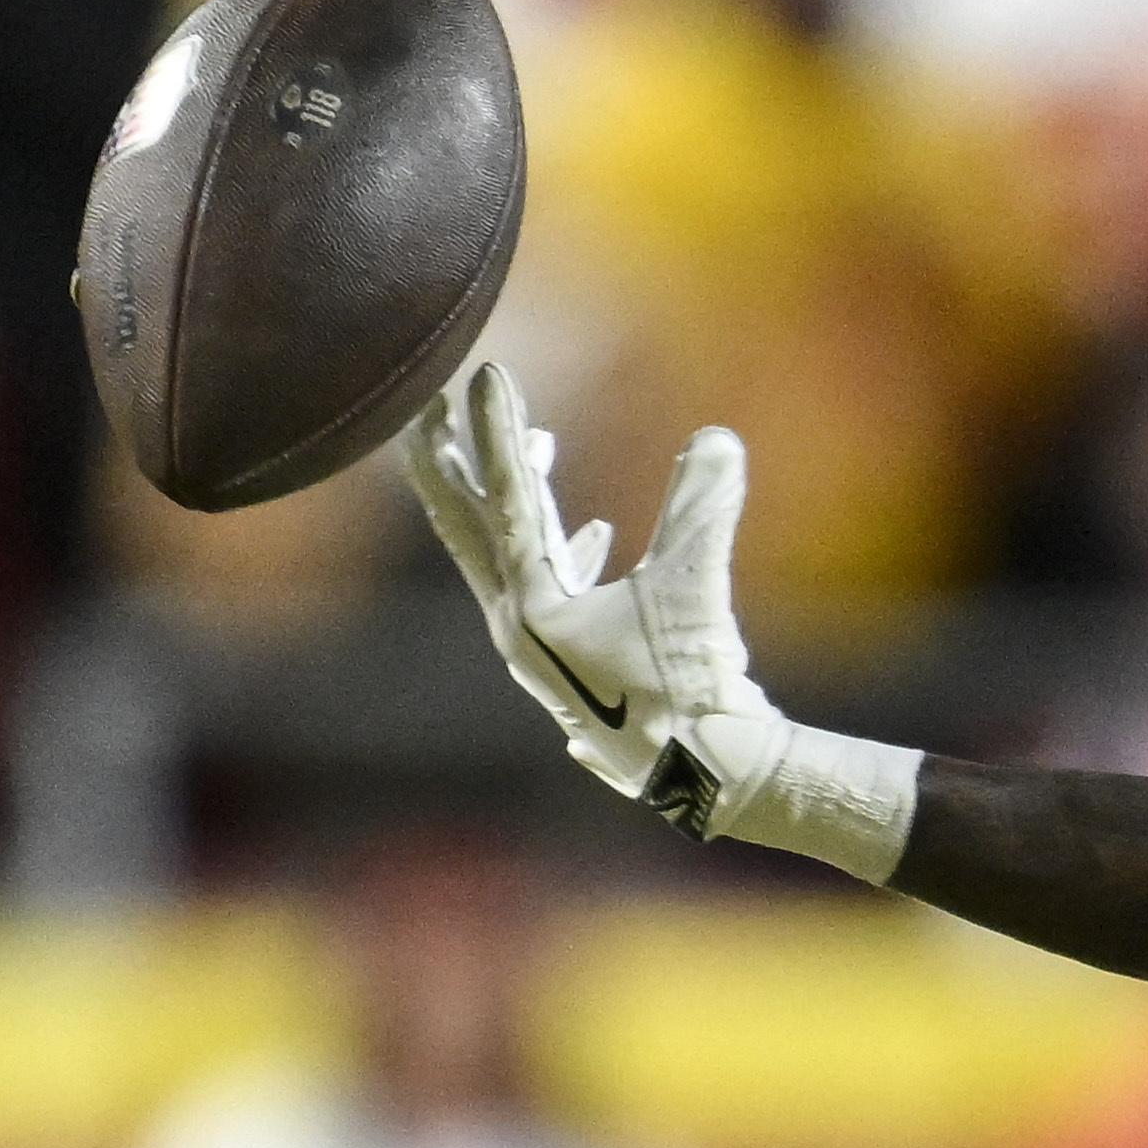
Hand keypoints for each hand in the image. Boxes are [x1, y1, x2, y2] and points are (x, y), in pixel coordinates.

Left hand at [406, 362, 789, 836]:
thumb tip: (715, 438)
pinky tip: (595, 532)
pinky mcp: (573, 658)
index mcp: (532, 606)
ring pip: (508, 552)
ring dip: (514, 494)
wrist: (703, 773)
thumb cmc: (689, 691)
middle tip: (433, 402)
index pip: (508, 499)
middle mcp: (518, 624)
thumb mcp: (694, 591)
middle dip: (452, 460)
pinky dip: (564, 546)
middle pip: (465, 525)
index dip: (499, 431)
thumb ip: (701, 509)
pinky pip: (549, 584)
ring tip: (539, 444)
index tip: (486, 374)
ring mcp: (540, 645)